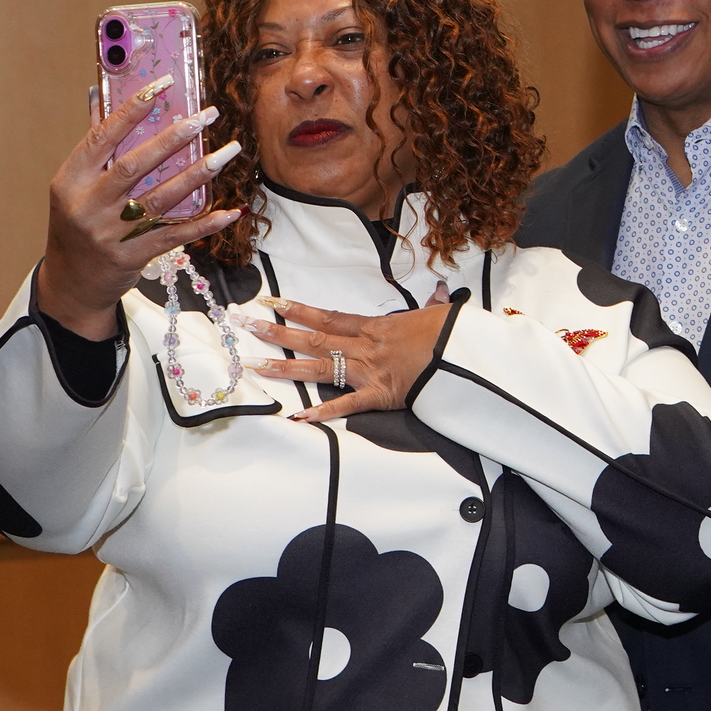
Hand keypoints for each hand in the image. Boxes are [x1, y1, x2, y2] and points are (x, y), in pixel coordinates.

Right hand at [33, 80, 239, 333]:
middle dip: (175, 138)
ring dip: (199, 174)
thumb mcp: (73, 185)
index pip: (102, 137)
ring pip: (161, 198)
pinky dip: (204, 223)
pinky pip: (174, 235)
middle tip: (207, 115)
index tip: (162, 85)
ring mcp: (110, 234)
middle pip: (136, 165)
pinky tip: (230, 211)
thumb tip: (99, 91)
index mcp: (70, 180)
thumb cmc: (76, 222)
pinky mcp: (132, 257)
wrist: (72, 282)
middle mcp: (88, 206)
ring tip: (228, 151)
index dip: (132, 109)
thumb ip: (92, 142)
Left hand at [249, 298, 455, 423]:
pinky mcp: (378, 396)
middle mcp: (364, 347)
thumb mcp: (437, 315)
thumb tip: (441, 295)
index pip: (327, 316)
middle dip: (277, 332)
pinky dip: (323, 412)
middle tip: (245, 326)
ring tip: (256, 364)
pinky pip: (346, 405)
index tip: (270, 301)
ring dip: (286, 367)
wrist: (465, 357)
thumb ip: (431, 307)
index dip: (297, 309)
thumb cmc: (451, 334)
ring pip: (319, 368)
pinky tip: (298, 416)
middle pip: (313, 338)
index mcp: (374, 327)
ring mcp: (368, 372)